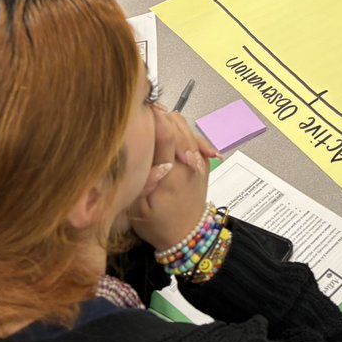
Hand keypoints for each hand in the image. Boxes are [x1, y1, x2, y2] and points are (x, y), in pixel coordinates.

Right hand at [127, 108, 217, 250]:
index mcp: (170, 175)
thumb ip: (138, 180)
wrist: (189, 235)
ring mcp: (199, 160)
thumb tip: (140, 152)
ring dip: (168, 120)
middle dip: (158, 115)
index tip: (139, 107)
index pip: (165, 136)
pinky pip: (192, 134)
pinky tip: (168, 130)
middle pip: (175, 125)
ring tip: (150, 122)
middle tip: (139, 113)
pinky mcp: (203, 160)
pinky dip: (179, 128)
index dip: (153, 117)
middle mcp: (188, 163)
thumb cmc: (157, 224)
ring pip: (184, 126)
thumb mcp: (138, 209)